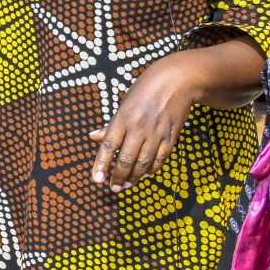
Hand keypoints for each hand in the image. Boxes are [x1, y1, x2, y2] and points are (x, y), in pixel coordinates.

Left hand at [90, 56, 200, 188]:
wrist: (176, 81)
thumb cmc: (144, 91)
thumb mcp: (123, 104)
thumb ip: (110, 125)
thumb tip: (93, 137)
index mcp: (123, 118)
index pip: (109, 146)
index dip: (101, 164)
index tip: (96, 179)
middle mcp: (139, 128)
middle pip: (126, 159)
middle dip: (118, 176)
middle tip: (113, 187)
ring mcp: (156, 134)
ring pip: (143, 162)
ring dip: (134, 177)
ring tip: (126, 185)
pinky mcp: (171, 137)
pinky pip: (160, 159)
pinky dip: (151, 169)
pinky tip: (145, 175)